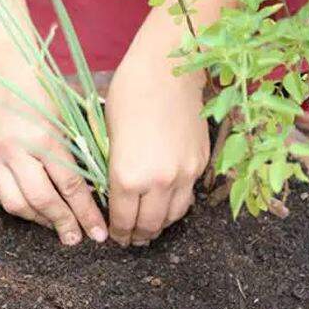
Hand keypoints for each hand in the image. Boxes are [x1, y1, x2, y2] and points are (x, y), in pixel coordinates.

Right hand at [0, 45, 107, 244]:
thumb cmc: (40, 91)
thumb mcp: (63, 118)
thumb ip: (73, 154)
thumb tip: (92, 191)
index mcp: (42, 136)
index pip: (69, 185)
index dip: (86, 212)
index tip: (99, 231)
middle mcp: (14, 150)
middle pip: (41, 200)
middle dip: (63, 224)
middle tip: (78, 239)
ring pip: (16, 204)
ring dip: (40, 221)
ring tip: (57, 227)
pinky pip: (0, 195)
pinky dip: (20, 207)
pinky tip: (35, 211)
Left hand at [106, 40, 209, 246]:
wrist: (169, 69)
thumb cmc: (129, 93)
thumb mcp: (108, 134)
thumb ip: (113, 168)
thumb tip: (113, 189)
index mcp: (128, 175)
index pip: (123, 219)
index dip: (117, 232)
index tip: (114, 236)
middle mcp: (159, 181)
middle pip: (150, 224)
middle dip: (138, 236)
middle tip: (131, 239)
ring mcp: (185, 174)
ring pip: (173, 216)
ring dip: (159, 226)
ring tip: (149, 228)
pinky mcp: (201, 163)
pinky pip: (189, 196)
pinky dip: (176, 205)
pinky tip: (167, 203)